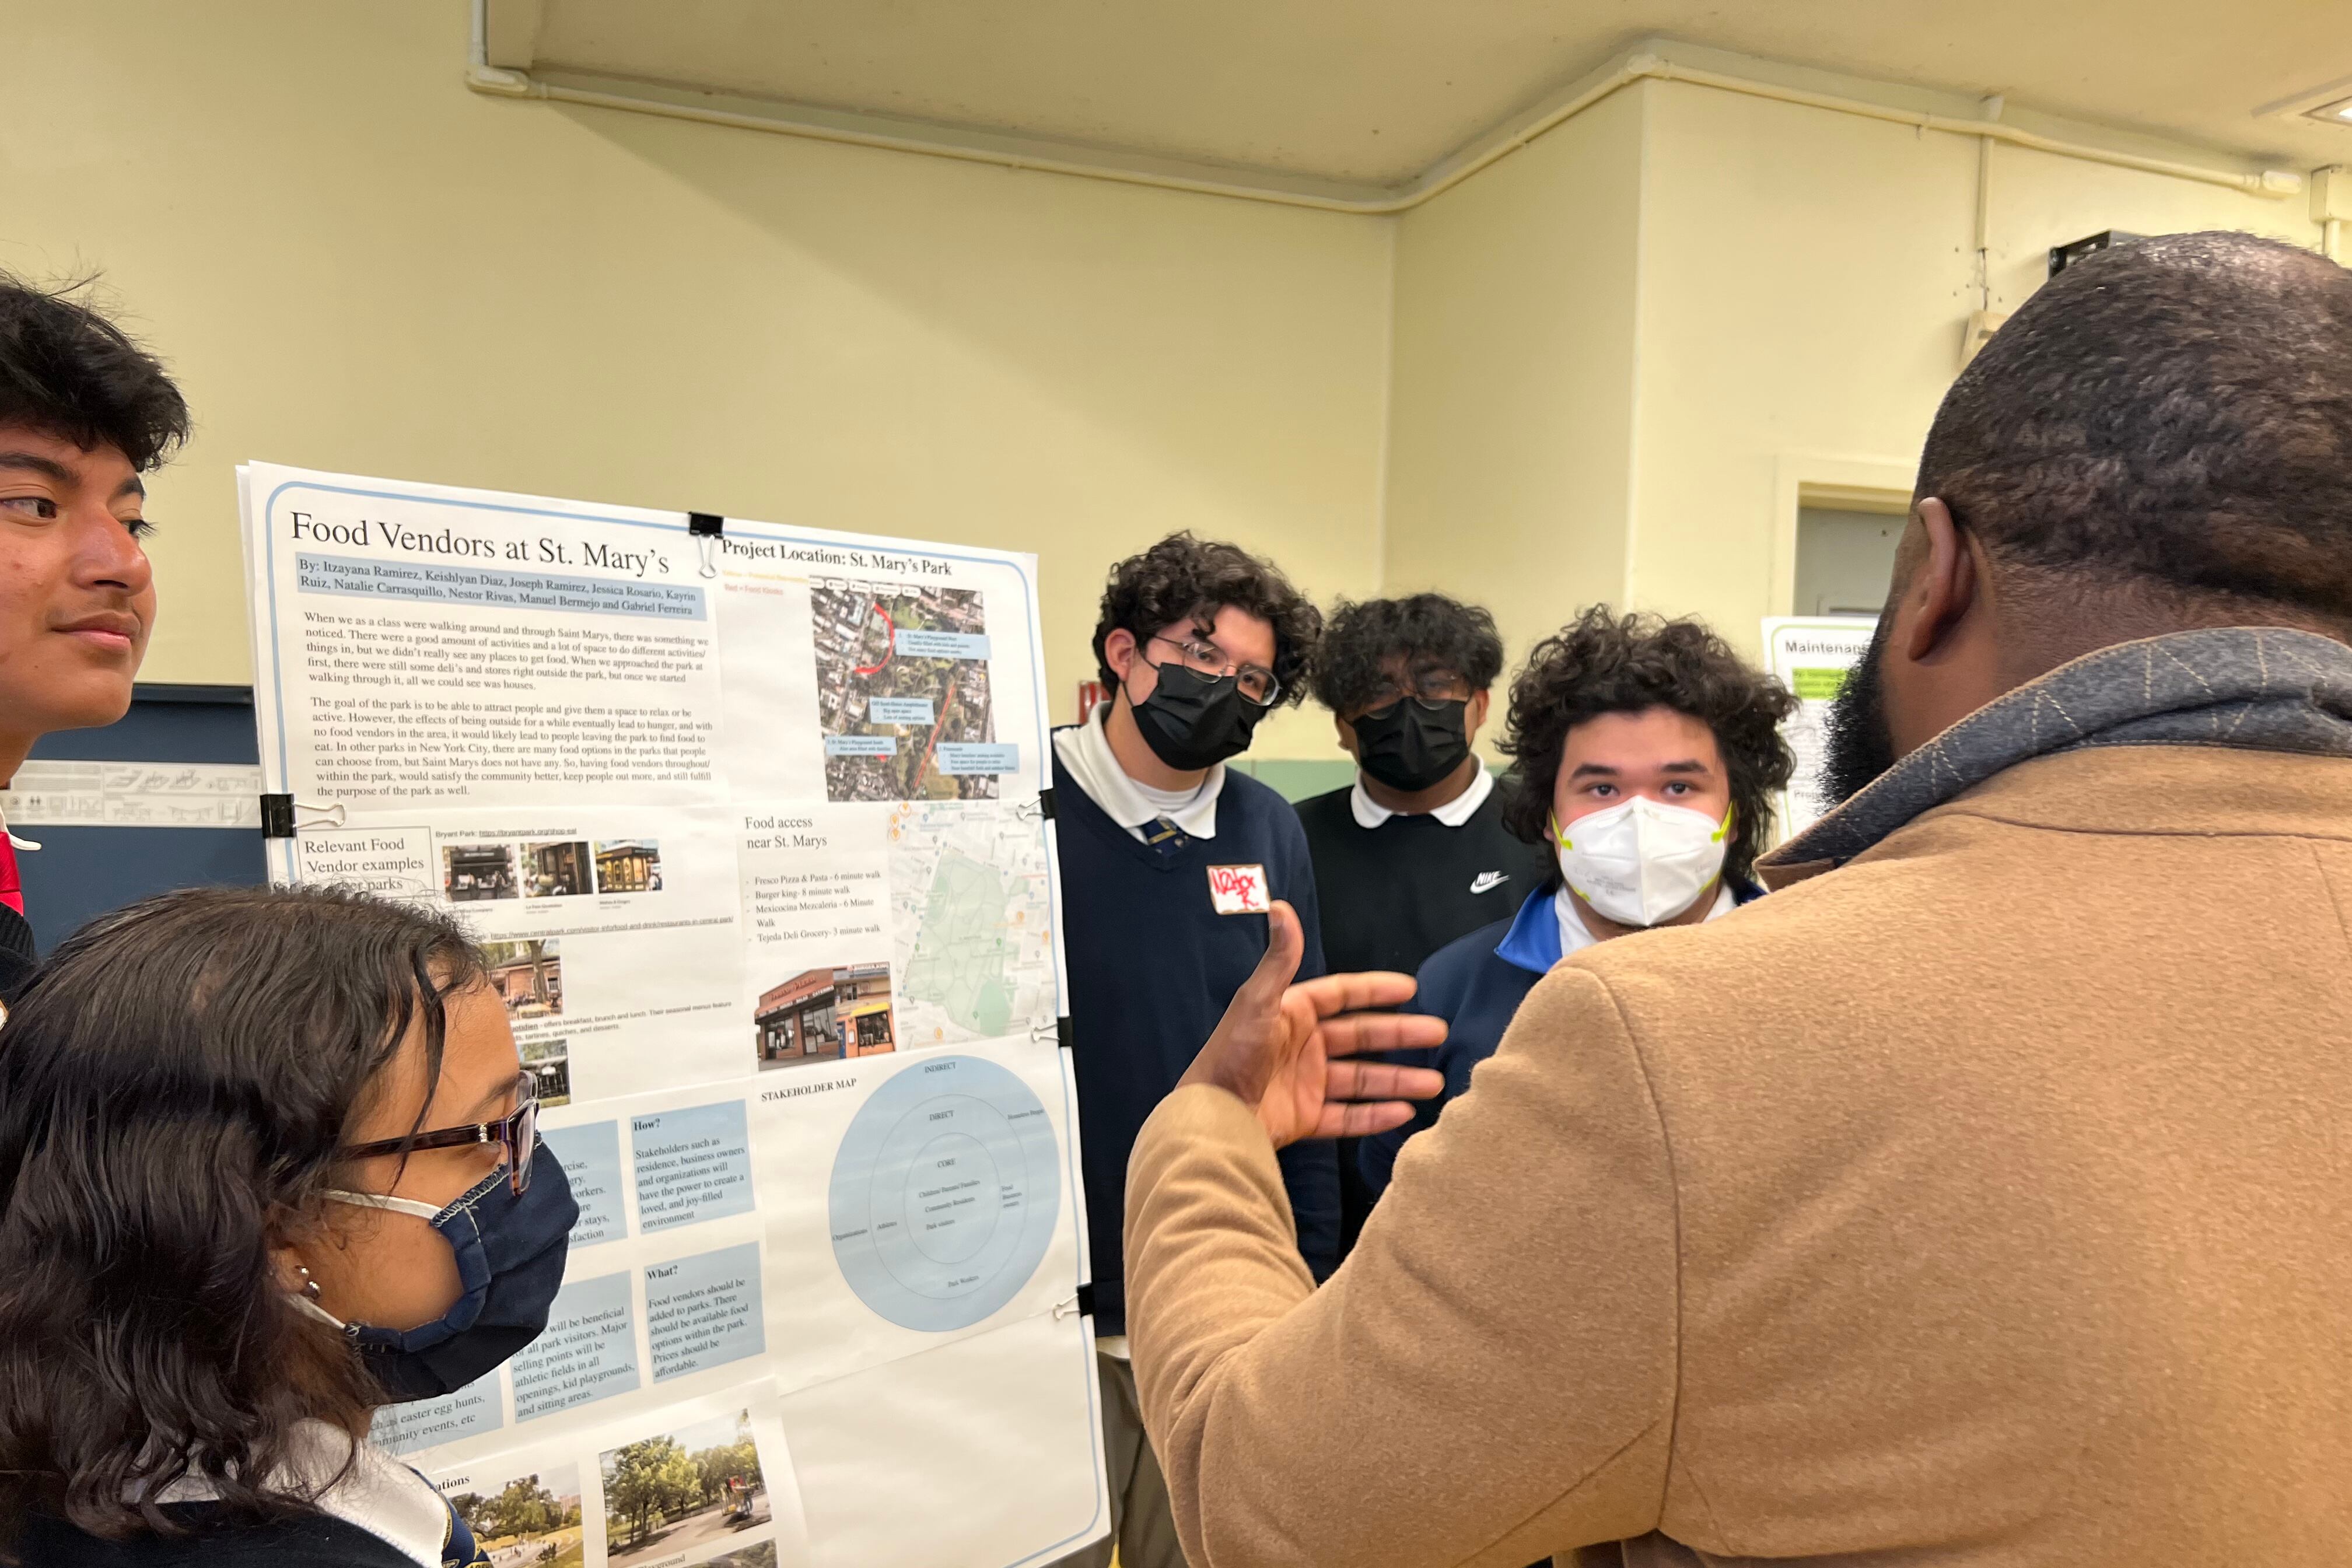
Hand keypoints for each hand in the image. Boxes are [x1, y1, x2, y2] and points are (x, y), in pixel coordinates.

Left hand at [1178, 901, 1447, 1147]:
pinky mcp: (1306, 1118)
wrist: (1213, 1116)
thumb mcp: (1257, 1002)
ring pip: (1362, 1079)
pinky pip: (1348, 1116)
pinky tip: (1403, 1113)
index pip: (1342, 996)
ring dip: (1398, 1080)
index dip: (1376, 990)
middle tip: (1438, 1033)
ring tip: (1434, 1083)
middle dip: (1400, 1035)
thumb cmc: (1233, 1054)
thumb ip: (1279, 959)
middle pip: (1361, 1037)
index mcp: (1293, 1014)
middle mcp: (1303, 1046)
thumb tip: (1280, 905)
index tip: (1410, 988)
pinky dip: (1376, 1116)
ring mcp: (1306, 1083)